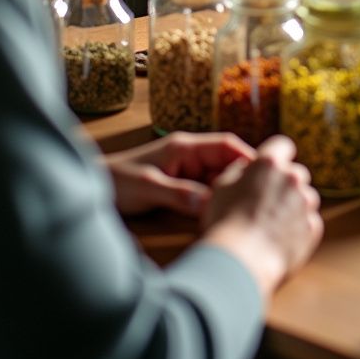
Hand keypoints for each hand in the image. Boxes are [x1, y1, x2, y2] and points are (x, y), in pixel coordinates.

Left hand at [107, 132, 255, 216]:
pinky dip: (217, 199)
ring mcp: (185, 170)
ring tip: (251, 207)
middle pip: (227, 162)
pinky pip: (206, 189)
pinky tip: (225, 213)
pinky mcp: (180, 184)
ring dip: (231, 189)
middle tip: (264, 197)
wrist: (90, 188)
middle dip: (244, 176)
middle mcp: (189, 155)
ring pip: (218, 177)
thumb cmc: (116, 182)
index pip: (226, 145)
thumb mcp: (148, 188)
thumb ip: (179, 194)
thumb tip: (210, 203)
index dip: (248, 157)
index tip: (268, 174)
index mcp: (184, 147)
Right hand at [202, 136, 322, 299]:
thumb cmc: (225, 222)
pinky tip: (280, 239)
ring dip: (294, 205)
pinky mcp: (312, 228)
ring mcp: (305, 203)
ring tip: (272, 224)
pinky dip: (299, 228)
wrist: (240, 261)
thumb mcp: (221, 186)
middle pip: (296, 173)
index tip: (270, 167)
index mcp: (270, 163)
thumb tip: (248, 167)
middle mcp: (293, 178)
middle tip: (266, 202)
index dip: (276, 154)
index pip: (282, 145)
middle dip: (285, 183)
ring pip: (306, 197)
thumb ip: (238, 170)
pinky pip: (309, 222)